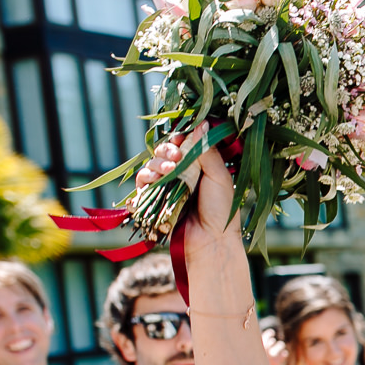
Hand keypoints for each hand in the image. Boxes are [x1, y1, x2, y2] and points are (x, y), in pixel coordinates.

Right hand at [138, 126, 240, 257]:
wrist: (211, 241)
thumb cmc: (221, 210)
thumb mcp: (219, 177)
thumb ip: (207, 151)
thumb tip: (201, 124)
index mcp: (199, 165)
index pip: (183, 143)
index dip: (180, 139)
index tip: (182, 140)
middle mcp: (182, 173)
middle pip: (165, 151)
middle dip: (167, 150)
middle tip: (176, 157)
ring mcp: (167, 186)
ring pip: (152, 164)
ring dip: (157, 163)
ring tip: (169, 171)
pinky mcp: (154, 199)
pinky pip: (142, 183)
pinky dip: (145, 177)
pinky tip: (154, 179)